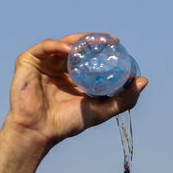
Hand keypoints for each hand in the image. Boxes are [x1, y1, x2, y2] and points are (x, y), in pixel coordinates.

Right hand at [4, 34, 146, 148]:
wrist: (39, 132)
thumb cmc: (66, 124)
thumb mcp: (101, 110)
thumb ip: (123, 99)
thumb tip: (144, 81)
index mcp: (73, 76)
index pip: (89, 55)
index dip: (102, 47)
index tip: (117, 44)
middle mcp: (59, 67)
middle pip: (77, 46)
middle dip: (93, 40)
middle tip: (108, 40)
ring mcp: (44, 63)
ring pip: (63, 43)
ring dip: (78, 40)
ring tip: (91, 43)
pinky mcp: (28, 61)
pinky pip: (45, 46)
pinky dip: (58, 45)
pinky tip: (70, 49)